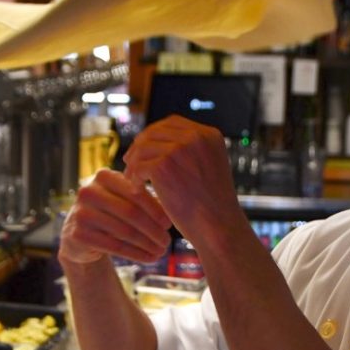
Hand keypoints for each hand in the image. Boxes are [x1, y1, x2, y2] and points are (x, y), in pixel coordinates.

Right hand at [58, 167, 171, 266]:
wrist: (82, 235)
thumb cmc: (112, 213)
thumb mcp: (125, 200)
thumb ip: (144, 199)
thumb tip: (172, 209)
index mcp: (104, 176)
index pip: (136, 193)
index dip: (155, 210)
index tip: (169, 224)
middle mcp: (88, 191)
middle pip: (130, 213)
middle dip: (153, 229)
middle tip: (167, 241)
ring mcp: (80, 213)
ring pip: (124, 231)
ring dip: (147, 244)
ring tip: (162, 251)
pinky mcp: (78, 234)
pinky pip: (114, 246)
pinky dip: (136, 254)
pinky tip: (149, 258)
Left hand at [123, 115, 245, 249]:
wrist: (218, 226)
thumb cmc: (213, 205)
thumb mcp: (210, 167)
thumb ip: (191, 152)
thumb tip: (159, 143)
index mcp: (209, 135)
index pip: (172, 123)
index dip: (155, 134)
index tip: (145, 148)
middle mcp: (195, 137)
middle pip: (154, 132)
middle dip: (140, 146)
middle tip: (131, 163)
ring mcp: (179, 149)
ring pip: (143, 148)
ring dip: (134, 163)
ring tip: (133, 179)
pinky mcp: (163, 166)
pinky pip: (138, 165)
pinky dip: (134, 178)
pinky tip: (137, 189)